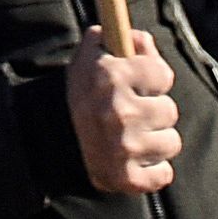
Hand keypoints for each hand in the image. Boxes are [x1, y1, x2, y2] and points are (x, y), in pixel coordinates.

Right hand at [65, 31, 180, 195]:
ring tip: (131, 137)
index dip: (153, 78)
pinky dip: (153, 170)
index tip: (142, 84)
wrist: (47, 141)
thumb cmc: (77, 96)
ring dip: (155, 141)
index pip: (163, 75)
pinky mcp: (127, 178)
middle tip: (132, 114)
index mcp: (111, 77)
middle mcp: (120, 112)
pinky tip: (134, 160)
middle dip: (153, 111)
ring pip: (170, 143)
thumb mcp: (89, 57)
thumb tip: (145, 42)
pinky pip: (164, 174)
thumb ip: (120, 40)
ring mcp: (125, 148)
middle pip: (169, 111)